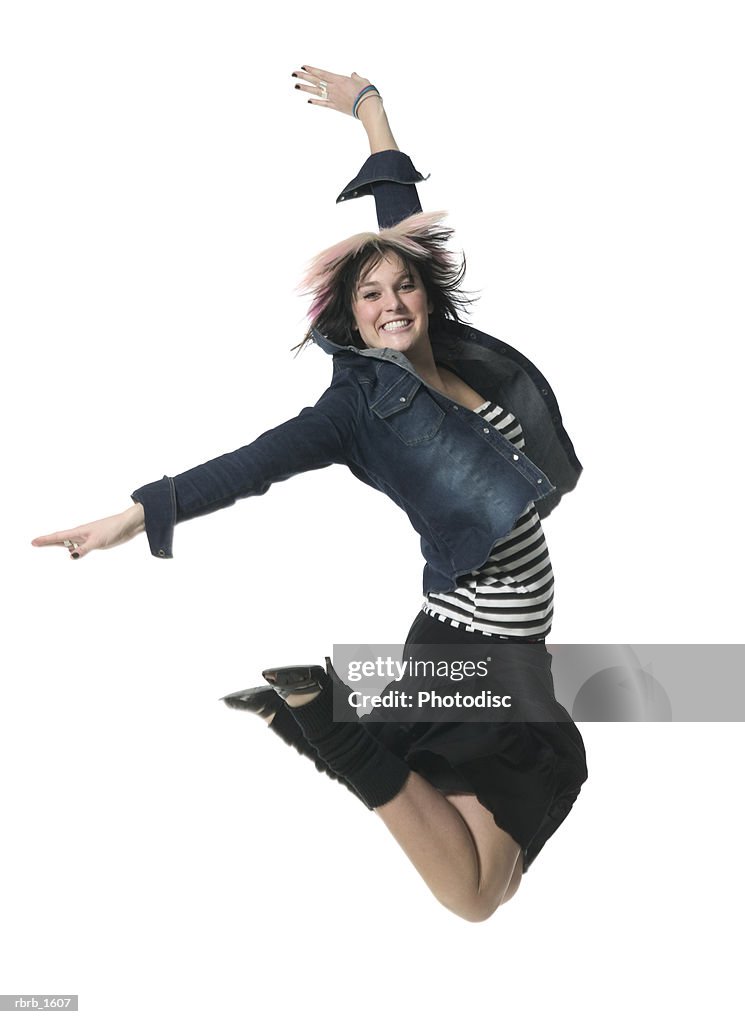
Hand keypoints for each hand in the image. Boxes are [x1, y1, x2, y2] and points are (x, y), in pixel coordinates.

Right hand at [31, 503, 145, 559]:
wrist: (128, 525)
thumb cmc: (113, 529)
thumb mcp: (97, 541)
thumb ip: (84, 549)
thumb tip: (71, 556)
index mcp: (79, 532)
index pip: (58, 537)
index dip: (45, 540)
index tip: (34, 542)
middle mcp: (81, 534)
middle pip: (61, 539)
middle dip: (48, 542)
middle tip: (34, 543)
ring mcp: (88, 537)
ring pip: (70, 542)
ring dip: (59, 545)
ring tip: (46, 545)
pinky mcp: (96, 541)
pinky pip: (80, 545)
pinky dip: (73, 549)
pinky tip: (71, 552)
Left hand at [291, 65, 379, 117]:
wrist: (368, 107)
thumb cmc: (367, 92)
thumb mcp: (363, 81)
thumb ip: (356, 77)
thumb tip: (353, 75)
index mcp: (339, 79)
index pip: (322, 73)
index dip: (312, 70)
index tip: (303, 66)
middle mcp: (334, 88)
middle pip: (316, 81)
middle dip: (304, 77)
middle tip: (294, 74)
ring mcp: (334, 98)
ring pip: (317, 92)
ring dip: (306, 89)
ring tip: (296, 86)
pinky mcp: (336, 107)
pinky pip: (324, 104)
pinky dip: (316, 102)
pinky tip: (308, 101)